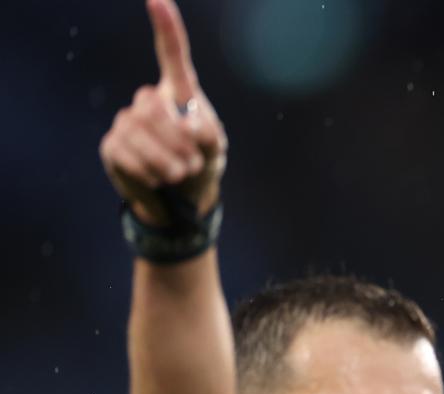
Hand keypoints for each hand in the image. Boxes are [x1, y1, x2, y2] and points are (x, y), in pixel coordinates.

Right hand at [100, 0, 226, 225]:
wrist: (181, 200)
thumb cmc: (202, 165)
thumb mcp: (215, 150)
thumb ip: (208, 134)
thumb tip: (185, 125)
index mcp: (178, 94)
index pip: (172, 54)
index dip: (166, 27)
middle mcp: (148, 101)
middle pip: (153, 106)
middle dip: (178, 141)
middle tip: (191, 164)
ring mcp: (126, 122)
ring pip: (139, 131)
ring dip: (168, 161)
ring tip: (180, 173)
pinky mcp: (112, 146)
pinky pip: (128, 155)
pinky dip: (150, 173)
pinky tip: (159, 179)